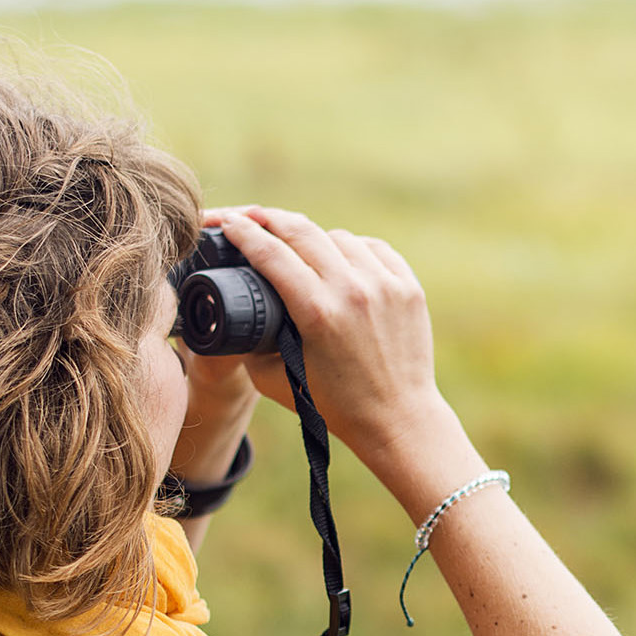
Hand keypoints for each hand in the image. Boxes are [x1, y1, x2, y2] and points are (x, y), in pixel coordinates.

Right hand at [207, 205, 451, 470]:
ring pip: (338, 237)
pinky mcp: (408, 287)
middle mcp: (353, 290)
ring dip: (313, 239)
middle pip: (301, 231)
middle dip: (269, 218)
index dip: (242, 232)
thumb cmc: (333, 405)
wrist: (397, 419)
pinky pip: (373, 248)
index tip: (226, 221)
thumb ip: (248, 342)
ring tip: (300, 249)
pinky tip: (341, 259)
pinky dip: (352, 250)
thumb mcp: (272, 380)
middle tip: (251, 216)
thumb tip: (235, 307)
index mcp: (317, 312)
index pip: (270, 253)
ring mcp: (385, 285)